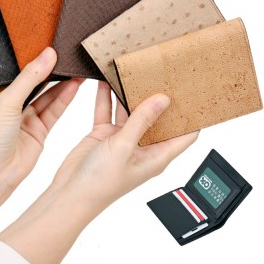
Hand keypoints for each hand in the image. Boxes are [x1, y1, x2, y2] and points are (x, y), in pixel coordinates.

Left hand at [0, 47, 82, 190]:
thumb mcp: (7, 101)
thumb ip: (30, 78)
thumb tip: (48, 54)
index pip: (17, 71)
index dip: (34, 59)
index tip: (51, 46)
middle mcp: (11, 104)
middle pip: (36, 83)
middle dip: (52, 71)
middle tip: (68, 56)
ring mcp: (26, 117)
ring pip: (48, 96)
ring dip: (62, 84)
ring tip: (77, 69)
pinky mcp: (39, 130)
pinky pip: (54, 111)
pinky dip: (64, 99)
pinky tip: (74, 86)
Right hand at [0, 82, 197, 263]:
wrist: (69, 192)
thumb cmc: (100, 183)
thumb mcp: (124, 148)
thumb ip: (141, 121)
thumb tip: (162, 100)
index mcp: (156, 155)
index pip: (184, 135)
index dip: (192, 117)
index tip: (194, 95)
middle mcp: (141, 146)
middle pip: (155, 117)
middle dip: (157, 98)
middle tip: (161, 74)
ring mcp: (122, 139)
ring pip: (129, 110)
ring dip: (128, 94)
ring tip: (132, 72)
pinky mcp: (104, 134)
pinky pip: (108, 110)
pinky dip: (106, 97)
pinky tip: (106, 81)